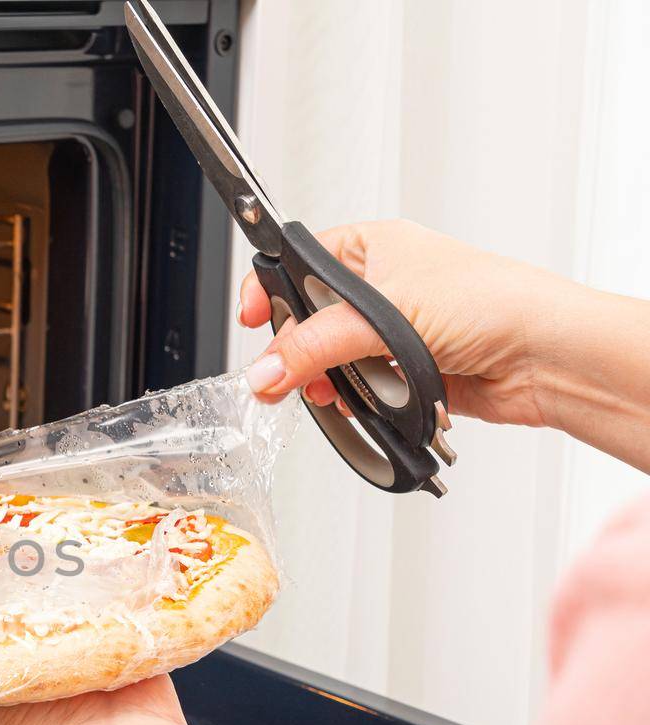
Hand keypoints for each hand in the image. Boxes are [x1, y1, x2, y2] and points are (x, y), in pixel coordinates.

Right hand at [239, 219, 572, 426]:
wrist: (545, 356)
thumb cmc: (493, 303)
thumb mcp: (383, 313)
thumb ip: (314, 345)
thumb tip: (265, 368)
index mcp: (373, 248)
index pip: (299, 261)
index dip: (271, 288)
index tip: (252, 319)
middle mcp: (381, 288)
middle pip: (308, 320)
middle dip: (297, 349)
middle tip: (288, 370)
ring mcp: (391, 333)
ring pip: (330, 360)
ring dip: (327, 380)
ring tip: (332, 391)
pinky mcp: (403, 374)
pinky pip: (358, 390)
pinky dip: (356, 401)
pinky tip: (363, 403)